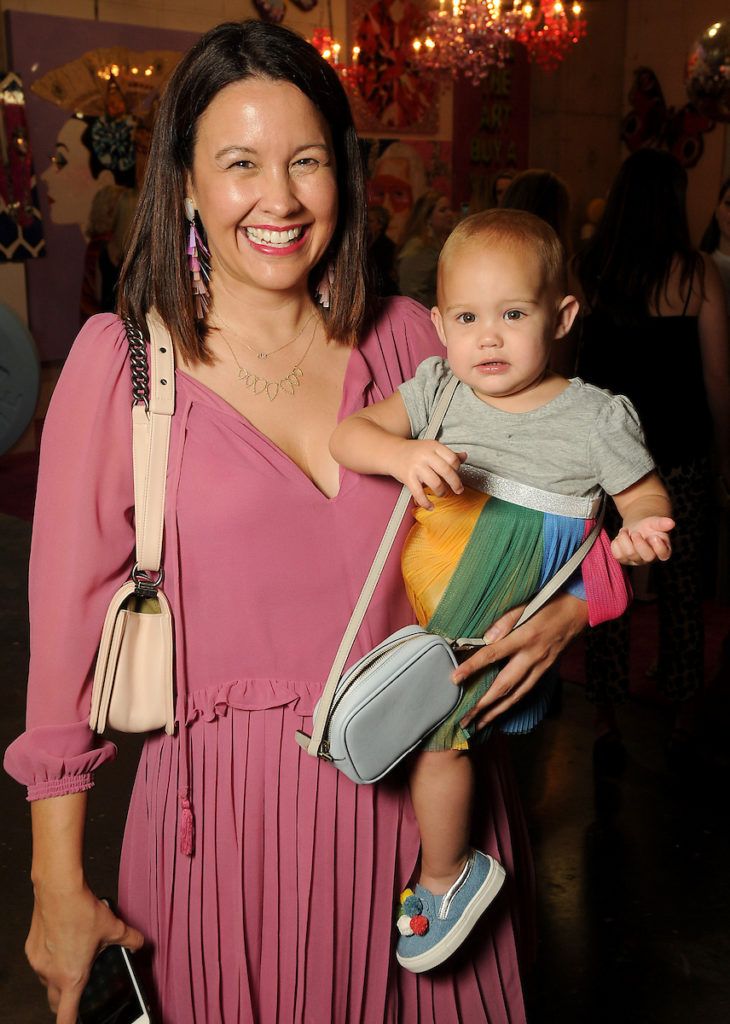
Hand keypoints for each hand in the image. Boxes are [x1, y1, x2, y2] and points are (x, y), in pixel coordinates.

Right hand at [26, 882, 143, 1023]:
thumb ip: (131, 940)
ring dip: (59, 978)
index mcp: (72, 976)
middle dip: (66, 1002)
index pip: (66, 1016)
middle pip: (55, 1002)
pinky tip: (64, 943)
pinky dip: (51, 960)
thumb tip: (139, 943)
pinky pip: (41, 963)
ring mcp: (38, 963)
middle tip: (78, 994)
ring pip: (47, 981)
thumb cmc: (81, 910)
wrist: (58, 889)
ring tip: (75, 959)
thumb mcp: (114, 927)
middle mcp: (51, 974)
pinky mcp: (31, 949)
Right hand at [393, 440, 466, 508]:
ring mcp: (416, 467)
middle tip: (458, 490)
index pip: (452, 458)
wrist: (392, 452)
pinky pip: (419, 493)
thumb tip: (465, 456)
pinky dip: (426, 503)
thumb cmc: (415, 451)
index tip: (455, 473)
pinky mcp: (408, 477)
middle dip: (455, 483)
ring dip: (441, 492)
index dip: (457, 468)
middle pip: (447, 471)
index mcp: (433, 446)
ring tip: (441, 493)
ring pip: (435, 483)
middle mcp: (425, 455)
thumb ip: (448, 453)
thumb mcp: (432, 448)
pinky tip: (430, 506)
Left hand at [451, 592, 588, 731]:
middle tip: (464, 719)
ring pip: (516, 695)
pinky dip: (511, 704)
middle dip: (482, 705)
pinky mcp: (545, 671)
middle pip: (504, 686)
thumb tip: (485, 638)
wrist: (579, 611)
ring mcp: (540, 667)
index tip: (454, 679)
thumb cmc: (550, 603)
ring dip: (496, 712)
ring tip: (478, 724)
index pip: (492, 655)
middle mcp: (532, 657)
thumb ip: (505, 620)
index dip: (472, 667)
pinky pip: (526, 692)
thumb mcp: (527, 605)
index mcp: (524, 637)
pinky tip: (499, 712)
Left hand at [611, 515, 673, 564]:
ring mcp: (636, 561)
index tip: (654, 536)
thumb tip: (671, 523)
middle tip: (635, 532)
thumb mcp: (655, 522)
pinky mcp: (624, 560)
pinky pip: (617, 554)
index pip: (664, 554)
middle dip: (639, 542)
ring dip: (624, 538)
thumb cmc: (649, 526)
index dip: (659, 546)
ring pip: (629, 554)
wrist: (636, 528)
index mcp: (663, 550)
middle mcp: (650, 559)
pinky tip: (620, 537)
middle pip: (646, 556)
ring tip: (625, 531)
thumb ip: (662, 523)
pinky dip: (616, 542)